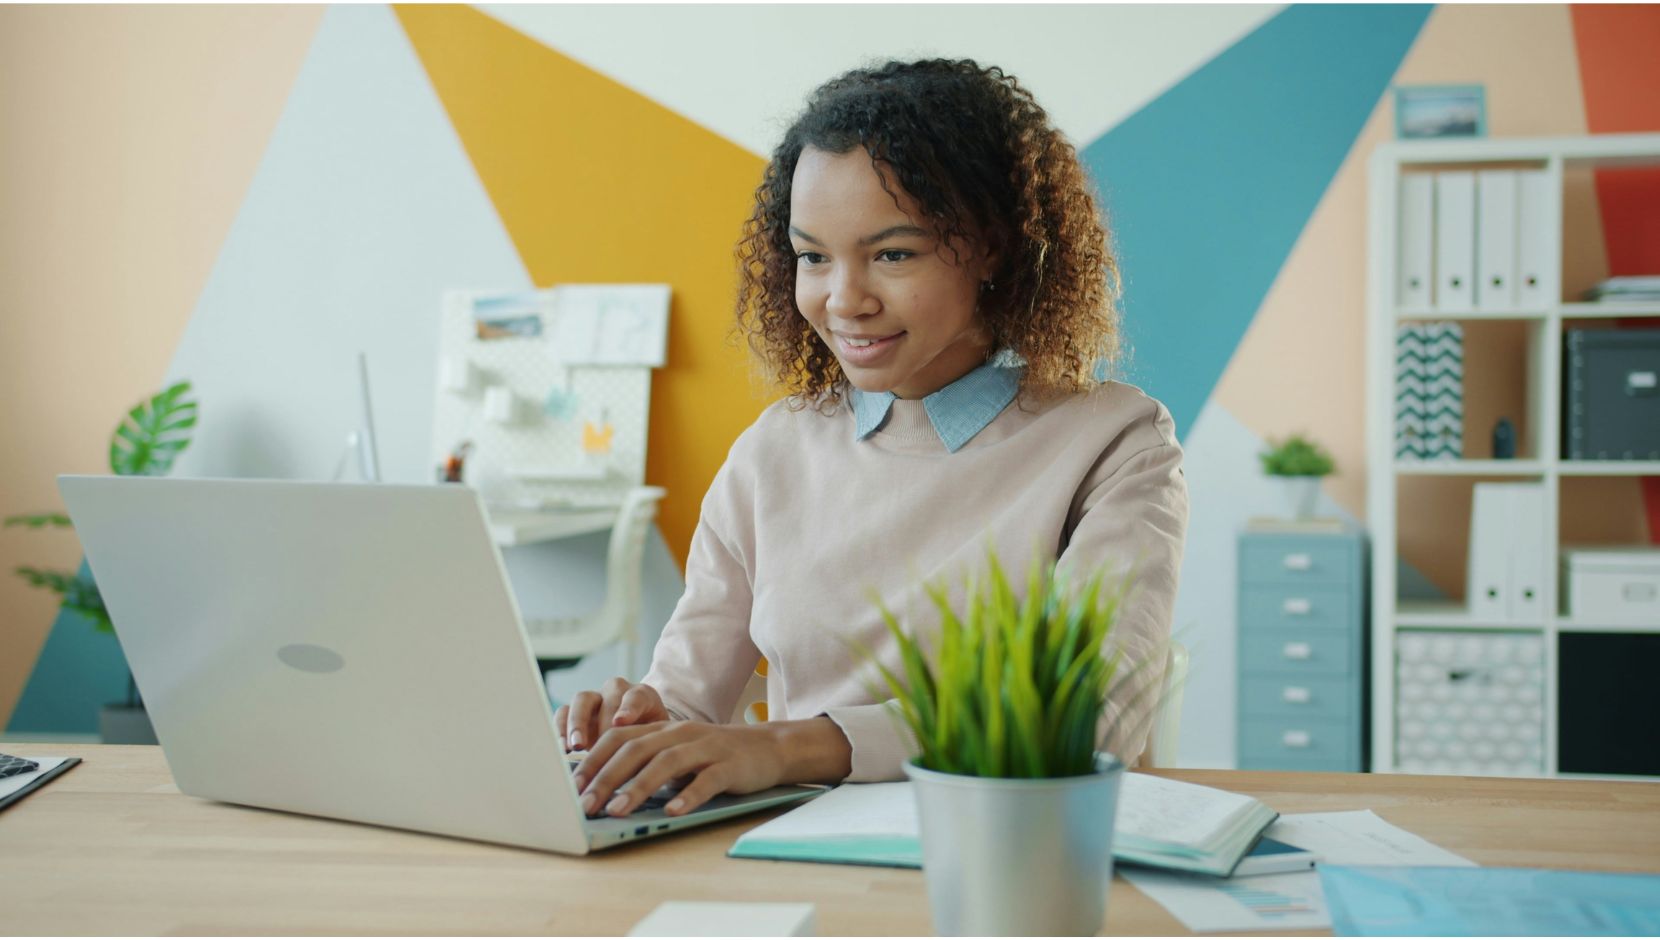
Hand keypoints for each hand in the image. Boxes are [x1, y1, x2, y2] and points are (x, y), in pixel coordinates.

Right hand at [553, 678, 670, 752]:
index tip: (621, 723)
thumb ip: (650, 748)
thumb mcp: (657, 742)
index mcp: (642, 695)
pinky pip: (563, 712)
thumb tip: (643, 769)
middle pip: (608, 697)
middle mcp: (617, 691)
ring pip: (582, 700)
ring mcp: (594, 699)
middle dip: (603, 721)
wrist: (637, 738)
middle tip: (601, 741)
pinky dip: (560, 728)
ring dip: (577, 723)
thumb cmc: (650, 741)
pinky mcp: (575, 711)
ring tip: (575, 745)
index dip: (628, 708)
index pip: (636, 696)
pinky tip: (562, 748)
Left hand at [575, 718, 853, 817]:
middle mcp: (680, 733)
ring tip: (617, 811)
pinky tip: (672, 811)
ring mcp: (706, 747)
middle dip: (606, 777)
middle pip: (636, 750)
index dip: (594, 760)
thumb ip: (646, 763)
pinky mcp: (730, 765)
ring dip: (638, 787)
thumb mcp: (677, 753)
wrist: (768, 747)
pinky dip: (688, 795)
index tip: (571, 786)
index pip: (619, 738)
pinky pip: (707, 780)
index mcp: (662, 729)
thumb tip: (601, 789)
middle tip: (585, 804)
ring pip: (666, 763)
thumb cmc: (714, 756)